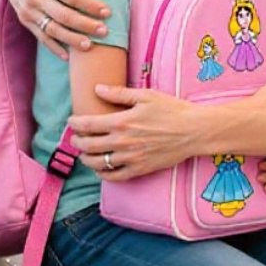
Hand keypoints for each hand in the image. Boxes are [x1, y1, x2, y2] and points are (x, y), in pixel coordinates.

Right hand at [0, 0, 110, 57]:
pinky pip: (40, 37)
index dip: (90, 5)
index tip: (108, 11)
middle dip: (86, 25)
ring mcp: (28, 11)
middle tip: (105, 31)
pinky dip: (54, 48)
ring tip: (91, 46)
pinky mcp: (24, 20)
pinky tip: (68, 56)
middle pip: (63, 16)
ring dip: (72, 40)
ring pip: (52, 30)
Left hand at [68, 86, 202, 180]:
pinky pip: (114, 177)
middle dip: (77, 141)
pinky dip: (103, 174)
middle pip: (89, 146)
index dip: (76, 123)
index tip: (72, 120)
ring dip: (86, 158)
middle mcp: (122, 142)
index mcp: (122, 121)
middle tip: (75, 138)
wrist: (193, 131)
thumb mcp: (146, 95)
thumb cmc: (172, 110)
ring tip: (84, 153)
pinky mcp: (139, 169)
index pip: (89, 124)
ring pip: (98, 163)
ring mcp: (130, 158)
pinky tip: (100, 169)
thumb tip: (97, 88)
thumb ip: (120, 93)